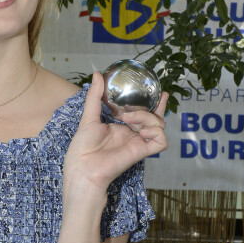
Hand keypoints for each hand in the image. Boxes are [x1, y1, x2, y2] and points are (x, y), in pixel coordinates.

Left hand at [63, 72, 167, 200]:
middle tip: (151, 99)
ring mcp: (138, 142)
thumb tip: (98, 74)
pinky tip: (141, 131)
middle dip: (156, 108)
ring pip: (159, 126)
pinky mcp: (142, 152)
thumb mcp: (89, 117)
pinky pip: (161, 141)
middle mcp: (132, 134)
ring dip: (148, 117)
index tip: (158, 91)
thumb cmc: (82, 147)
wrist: (82, 167)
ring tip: (129, 119)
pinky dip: (156, 132)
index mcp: (122, 127)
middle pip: (155, 118)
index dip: (153, 103)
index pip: (143, 113)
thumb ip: (95, 96)